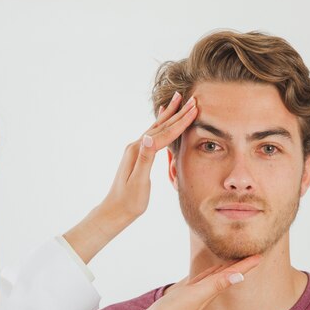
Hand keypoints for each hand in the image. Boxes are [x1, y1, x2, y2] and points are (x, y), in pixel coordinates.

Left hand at [101, 91, 196, 218]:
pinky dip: (161, 124)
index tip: (194, 108)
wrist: (115, 210)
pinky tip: (161, 119)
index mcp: (139, 150)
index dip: (181, 121)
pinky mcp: (138, 154)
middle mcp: (137, 145)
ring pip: (158, 127)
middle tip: (191, 99)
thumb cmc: (129, 201)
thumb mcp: (138, 182)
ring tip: (178, 100)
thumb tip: (149, 137)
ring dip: (170, 114)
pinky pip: (154, 134)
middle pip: (161, 126)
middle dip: (178, 112)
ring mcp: (137, 149)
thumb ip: (144, 159)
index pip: (164, 133)